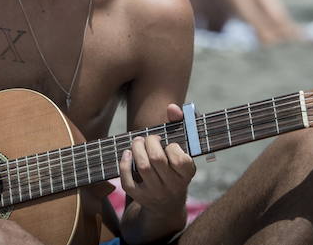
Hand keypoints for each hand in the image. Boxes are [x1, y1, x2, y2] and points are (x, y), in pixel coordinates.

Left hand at [119, 104, 194, 218]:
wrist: (168, 203)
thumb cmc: (175, 166)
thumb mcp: (183, 149)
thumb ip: (180, 123)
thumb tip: (172, 108)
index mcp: (187, 174)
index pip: (181, 159)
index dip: (172, 147)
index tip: (169, 144)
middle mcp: (173, 187)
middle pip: (157, 159)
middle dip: (150, 142)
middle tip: (148, 138)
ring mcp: (156, 193)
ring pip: (142, 168)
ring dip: (136, 149)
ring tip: (137, 142)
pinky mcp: (140, 197)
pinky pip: (128, 181)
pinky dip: (124, 165)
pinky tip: (127, 154)